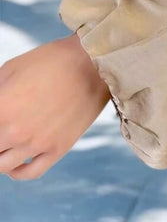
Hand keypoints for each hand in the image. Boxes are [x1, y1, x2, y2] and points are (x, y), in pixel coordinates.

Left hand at [0, 33, 110, 179]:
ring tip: (4, 145)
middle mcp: (15, 131)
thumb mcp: (12, 67)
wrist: (92, 62)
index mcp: (0, 108)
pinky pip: (30, 172)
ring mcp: (37, 143)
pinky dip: (17, 173)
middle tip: (3, 127)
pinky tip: (14, 166)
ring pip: (3, 166)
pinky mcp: (57, 148)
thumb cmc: (51, 59)